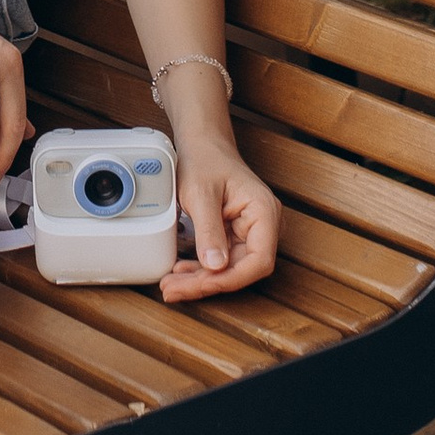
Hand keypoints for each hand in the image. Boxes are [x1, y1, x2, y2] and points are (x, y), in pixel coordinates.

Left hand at [163, 140, 280, 302]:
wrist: (201, 144)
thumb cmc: (205, 159)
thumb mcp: (201, 193)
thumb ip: (209, 230)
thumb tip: (215, 266)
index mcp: (264, 212)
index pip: (259, 260)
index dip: (232, 278)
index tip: (204, 284)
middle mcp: (262, 225)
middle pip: (242, 269)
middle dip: (207, 283)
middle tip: (173, 289)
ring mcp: (248, 232)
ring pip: (229, 269)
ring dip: (200, 280)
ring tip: (171, 285)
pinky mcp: (233, 235)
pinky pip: (220, 259)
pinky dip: (200, 269)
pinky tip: (180, 273)